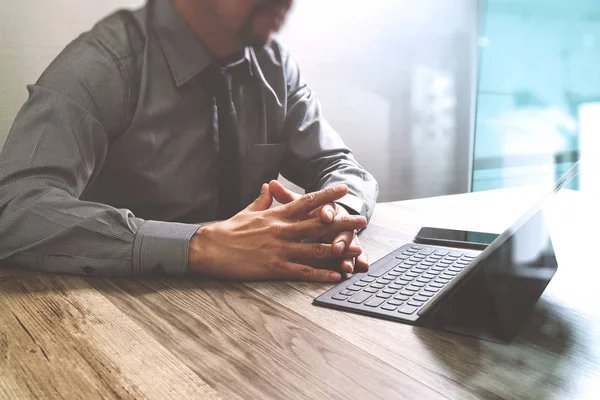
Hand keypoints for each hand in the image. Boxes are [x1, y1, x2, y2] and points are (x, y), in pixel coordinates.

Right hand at [188, 183, 366, 281]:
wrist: (209, 248)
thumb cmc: (228, 230)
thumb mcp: (248, 211)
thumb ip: (263, 199)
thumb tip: (270, 186)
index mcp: (276, 215)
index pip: (306, 202)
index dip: (327, 196)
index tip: (343, 191)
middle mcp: (282, 230)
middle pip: (318, 225)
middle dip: (342, 222)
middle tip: (361, 219)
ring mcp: (280, 249)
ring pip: (316, 248)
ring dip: (338, 249)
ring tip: (356, 248)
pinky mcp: (275, 267)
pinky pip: (304, 271)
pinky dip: (322, 273)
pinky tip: (336, 275)